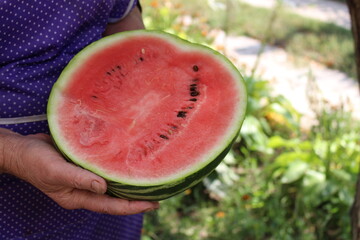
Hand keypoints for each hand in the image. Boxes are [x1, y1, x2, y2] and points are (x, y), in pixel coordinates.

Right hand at [1, 130, 158, 214]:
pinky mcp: (84, 165)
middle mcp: (85, 190)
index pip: (111, 206)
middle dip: (136, 197)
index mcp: (79, 198)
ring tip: (149, 178)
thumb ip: (79, 180)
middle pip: (115, 197)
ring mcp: (85, 178)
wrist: (22, 150)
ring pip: (111, 183)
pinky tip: (128, 161)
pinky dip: (117, 168)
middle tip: (158, 190)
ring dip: (128, 182)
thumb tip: (104, 187)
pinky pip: (104, 169)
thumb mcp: (56, 172)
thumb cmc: (35, 163)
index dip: (133, 206)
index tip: (153, 204)